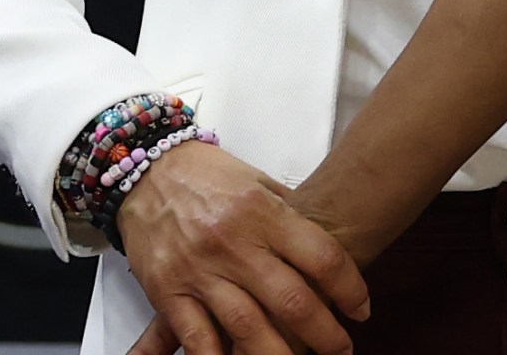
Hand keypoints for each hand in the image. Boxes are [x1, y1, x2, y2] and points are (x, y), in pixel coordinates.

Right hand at [116, 145, 367, 354]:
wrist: (145, 170)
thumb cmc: (208, 174)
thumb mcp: (258, 182)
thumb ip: (289, 216)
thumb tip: (323, 248)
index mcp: (263, 212)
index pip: (322, 257)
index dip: (350, 288)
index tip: (360, 308)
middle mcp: (235, 244)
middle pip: (292, 300)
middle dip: (324, 333)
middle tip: (342, 348)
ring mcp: (200, 271)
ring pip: (249, 327)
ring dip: (281, 354)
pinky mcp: (169, 292)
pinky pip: (198, 337)